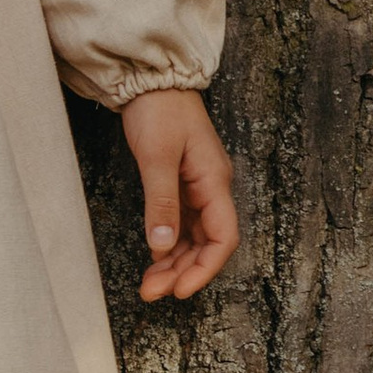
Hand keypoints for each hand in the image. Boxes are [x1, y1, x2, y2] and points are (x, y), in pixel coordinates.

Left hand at [120, 88, 238, 302]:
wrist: (152, 80)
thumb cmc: (159, 110)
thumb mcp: (157, 157)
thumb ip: (161, 203)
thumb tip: (161, 247)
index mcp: (214, 182)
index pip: (223, 237)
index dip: (205, 268)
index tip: (180, 291)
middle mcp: (211, 188)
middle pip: (208, 243)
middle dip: (183, 272)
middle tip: (153, 293)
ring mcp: (197, 187)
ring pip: (193, 237)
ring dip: (174, 263)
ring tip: (149, 284)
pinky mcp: (181, 183)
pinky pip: (181, 224)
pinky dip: (168, 244)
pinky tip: (154, 257)